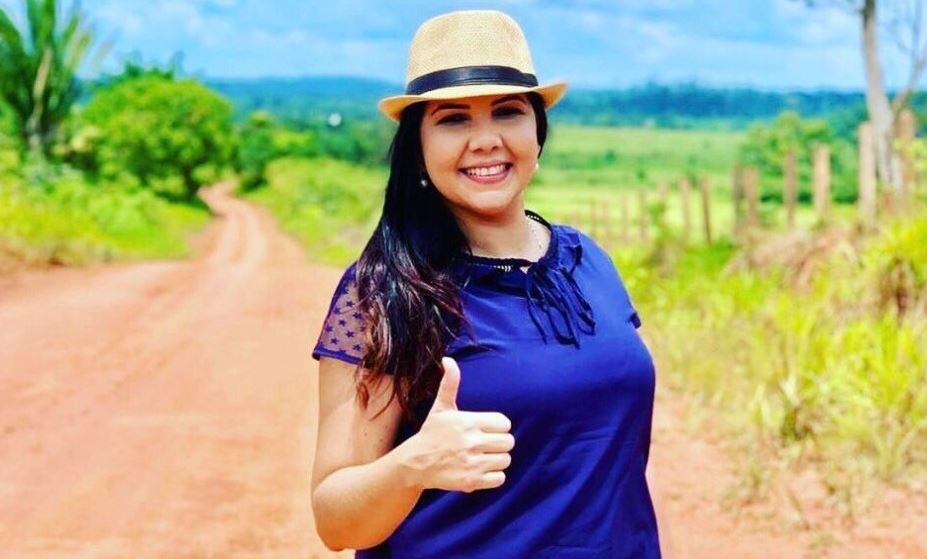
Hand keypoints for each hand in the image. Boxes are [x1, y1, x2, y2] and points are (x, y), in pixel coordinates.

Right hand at [403, 357, 513, 492]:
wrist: (414, 463)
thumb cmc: (431, 433)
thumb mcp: (440, 408)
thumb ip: (450, 383)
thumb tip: (448, 359)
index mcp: (468, 422)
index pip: (504, 423)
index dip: (498, 427)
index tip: (487, 430)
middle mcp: (471, 442)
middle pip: (508, 442)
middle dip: (500, 443)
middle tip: (487, 444)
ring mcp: (472, 463)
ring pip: (505, 460)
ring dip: (497, 459)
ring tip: (483, 457)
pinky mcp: (471, 481)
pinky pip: (500, 478)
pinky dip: (494, 476)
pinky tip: (481, 470)